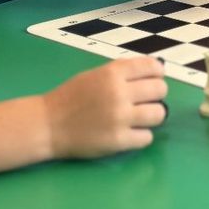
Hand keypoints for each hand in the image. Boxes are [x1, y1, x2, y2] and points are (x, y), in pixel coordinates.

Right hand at [43, 57, 167, 159]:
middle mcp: (119, 93)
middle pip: (160, 90)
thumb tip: (154, 71)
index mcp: (113, 73)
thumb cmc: (71, 97)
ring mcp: (120, 118)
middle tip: (147, 99)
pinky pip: (147, 137)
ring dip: (153, 115)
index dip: (157, 73)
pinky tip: (131, 132)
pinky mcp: (118, 141)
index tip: (155, 78)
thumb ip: (122, 72)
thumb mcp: (96, 74)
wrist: (48, 125)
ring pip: (159, 114)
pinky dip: (142, 135)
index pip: (152, 67)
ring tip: (141, 117)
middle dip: (156, 94)